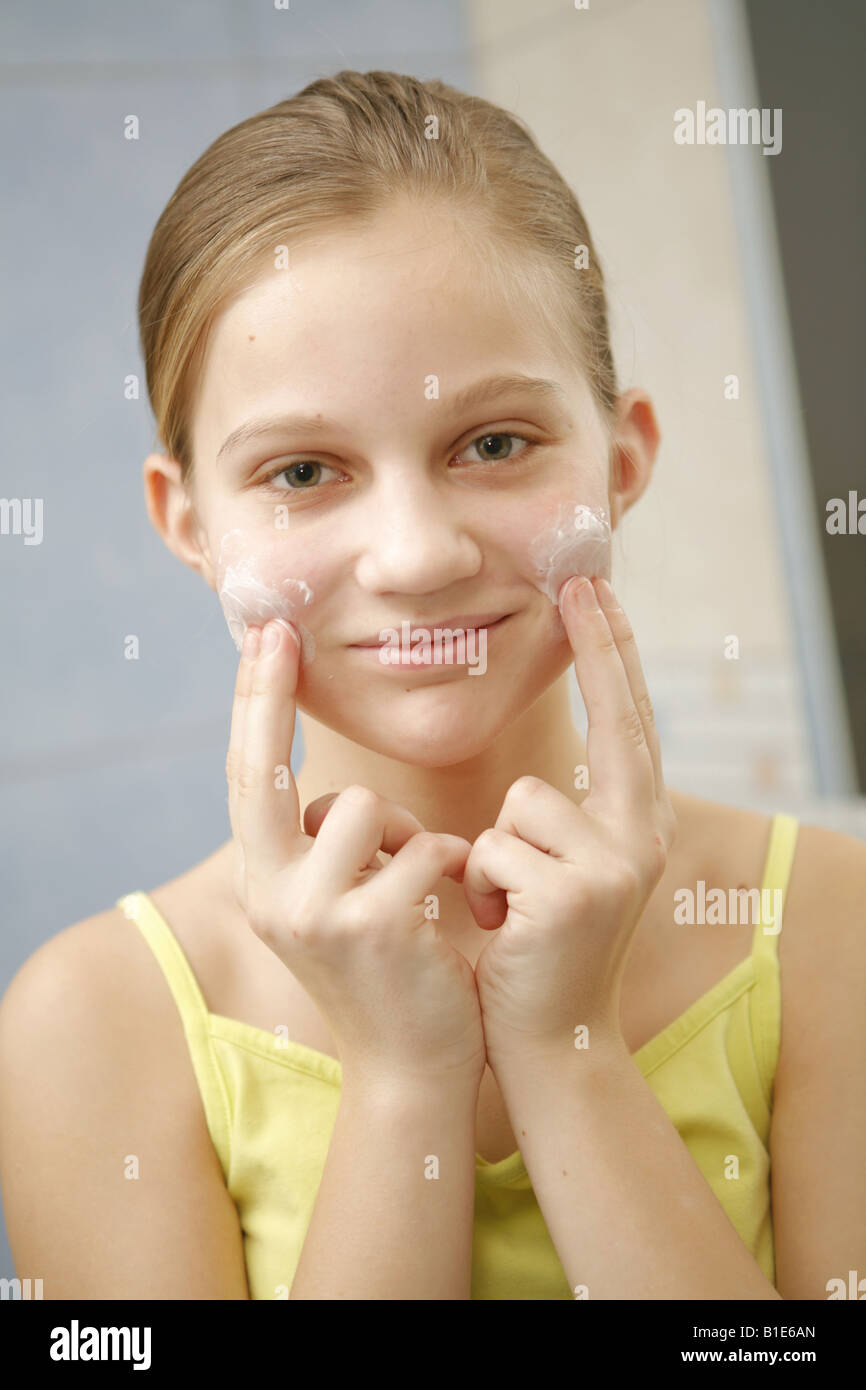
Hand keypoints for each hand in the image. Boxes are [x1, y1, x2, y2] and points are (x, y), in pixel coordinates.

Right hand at [226, 618, 486, 1092]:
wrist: (418, 1067)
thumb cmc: (395, 970)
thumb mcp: (344, 903)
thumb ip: (332, 851)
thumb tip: (340, 796)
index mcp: (263, 883)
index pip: (246, 780)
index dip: (252, 707)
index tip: (262, 637)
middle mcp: (267, 896)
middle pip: (260, 774)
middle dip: (265, 694)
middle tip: (277, 628)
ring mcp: (309, 914)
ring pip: (367, 805)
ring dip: (412, 833)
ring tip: (425, 883)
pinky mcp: (366, 927)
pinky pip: (424, 848)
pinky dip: (452, 868)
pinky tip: (454, 913)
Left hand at [462, 576, 676, 1069]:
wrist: (550, 1041)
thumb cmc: (535, 949)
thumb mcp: (555, 873)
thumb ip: (554, 820)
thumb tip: (527, 778)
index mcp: (636, 828)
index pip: (627, 725)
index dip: (613, 657)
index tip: (596, 593)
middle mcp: (644, 838)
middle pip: (615, 724)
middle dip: (599, 645)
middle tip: (582, 575)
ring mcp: (618, 866)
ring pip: (521, 801)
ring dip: (495, 854)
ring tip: (511, 906)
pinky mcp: (577, 894)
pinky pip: (495, 848)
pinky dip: (482, 887)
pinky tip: (505, 929)